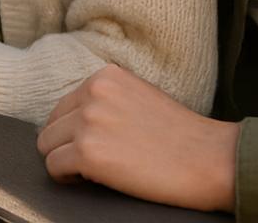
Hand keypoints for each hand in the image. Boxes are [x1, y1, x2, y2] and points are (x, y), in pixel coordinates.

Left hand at [37, 65, 236, 213]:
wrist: (211, 159)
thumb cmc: (181, 136)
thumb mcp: (138, 97)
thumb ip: (106, 100)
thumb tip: (73, 119)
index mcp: (105, 76)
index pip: (64, 105)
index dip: (74, 130)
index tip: (92, 144)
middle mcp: (93, 93)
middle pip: (51, 125)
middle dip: (66, 145)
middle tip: (92, 161)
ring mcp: (88, 122)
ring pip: (47, 146)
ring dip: (65, 161)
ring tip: (93, 171)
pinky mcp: (88, 152)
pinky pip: (54, 168)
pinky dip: (67, 178)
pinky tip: (91, 180)